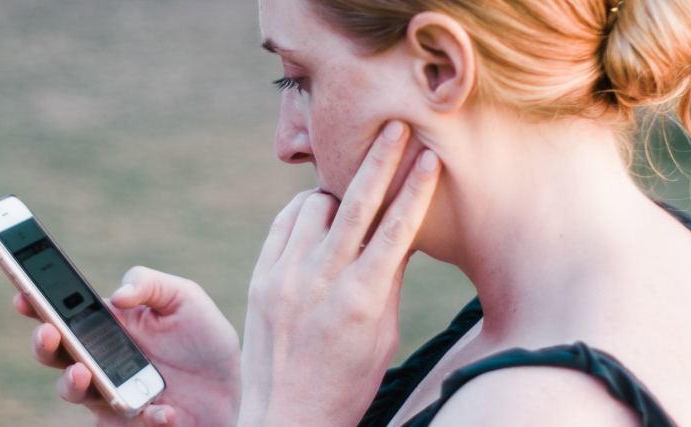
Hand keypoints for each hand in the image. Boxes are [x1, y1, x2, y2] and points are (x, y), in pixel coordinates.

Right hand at [18, 266, 240, 425]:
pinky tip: (164, 410)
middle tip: (49, 333)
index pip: (62, 311)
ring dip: (71, 383)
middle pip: (54, 353)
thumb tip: (117, 296)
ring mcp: (108, 391)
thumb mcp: (184, 298)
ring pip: (72, 391)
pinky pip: (118, 421)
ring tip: (82, 373)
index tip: (23, 294)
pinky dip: (141, 416)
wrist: (231, 387)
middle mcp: (99, 358)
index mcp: (107, 324)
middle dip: (43, 343)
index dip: (36, 302)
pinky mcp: (126, 421)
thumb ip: (149, 284)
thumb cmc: (204, 338)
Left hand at [238, 121, 441, 425]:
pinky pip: (283, 224)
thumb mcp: (382, 335)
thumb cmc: (347, 382)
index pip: (397, 228)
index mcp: (361, 299)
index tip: (430, 156)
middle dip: (378, 158)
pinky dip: (303, 214)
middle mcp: (320, 280)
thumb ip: (388, 279)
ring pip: (314, 206)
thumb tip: (403, 231)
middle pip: (355, 201)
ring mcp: (284, 276)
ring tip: (351, 198)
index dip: (416, 188)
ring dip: (336, 195)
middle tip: (394, 125)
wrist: (286, 414)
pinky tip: (317, 215)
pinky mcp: (260, 277)